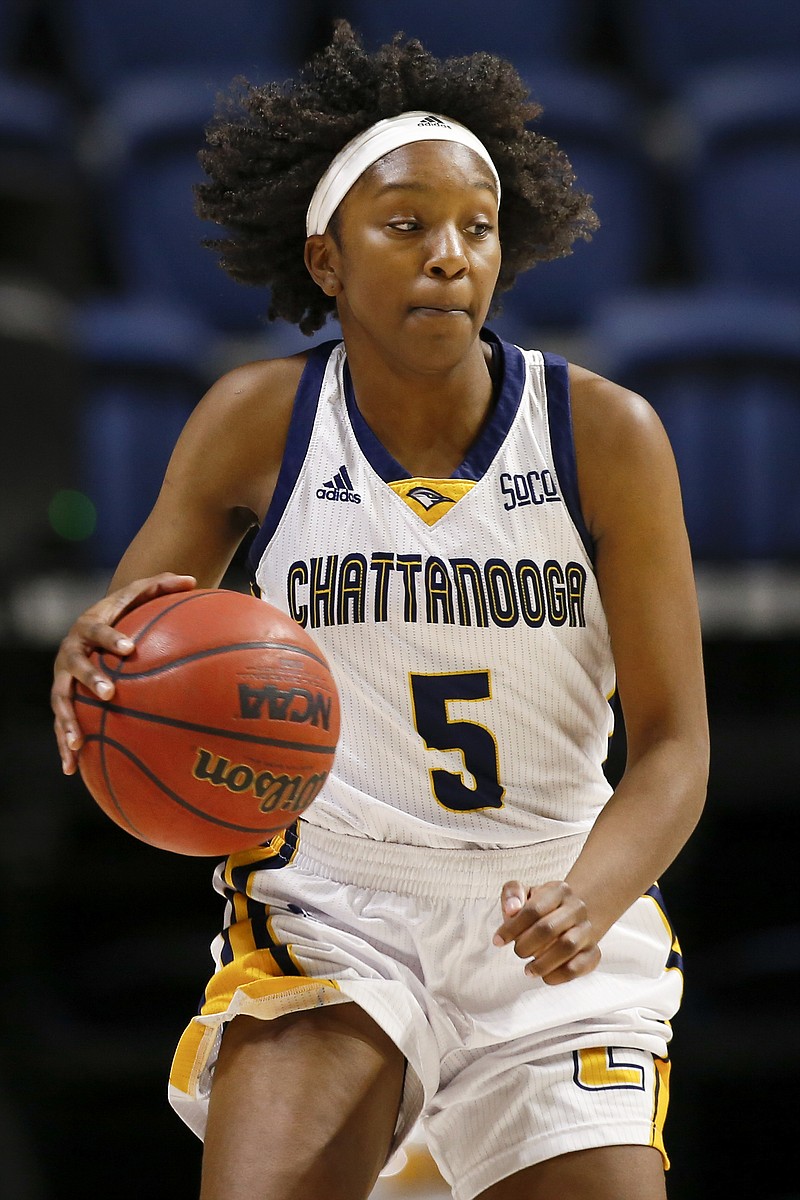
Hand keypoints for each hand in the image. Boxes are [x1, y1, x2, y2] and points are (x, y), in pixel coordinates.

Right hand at [51, 573, 195, 774]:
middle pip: (76, 665)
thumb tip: (193, 579)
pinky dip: (65, 746)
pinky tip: (70, 769)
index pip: (99, 629)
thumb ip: (161, 586)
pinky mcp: (62, 700)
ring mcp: (63, 678)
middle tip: (107, 694)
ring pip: (61, 701)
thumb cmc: (121, 614)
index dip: (111, 638)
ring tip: (77, 743)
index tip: (128, 649)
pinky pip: (62, 724)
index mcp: (89, 626)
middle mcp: (71, 652)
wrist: (88, 629)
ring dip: (67, 722)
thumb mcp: (136, 597)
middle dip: (89, 679)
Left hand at [492, 879, 601, 985]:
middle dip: (526, 944)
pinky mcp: (594, 952)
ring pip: (567, 947)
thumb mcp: (524, 893)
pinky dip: (560, 975)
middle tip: (518, 952)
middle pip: (549, 928)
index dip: (512, 927)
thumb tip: (512, 909)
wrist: (570, 916)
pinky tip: (546, 976)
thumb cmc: (540, 907)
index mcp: (559, 890)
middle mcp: (577, 908)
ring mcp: (587, 930)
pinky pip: (580, 966)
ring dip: (543, 963)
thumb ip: (512, 893)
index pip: (534, 909)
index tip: (498, 941)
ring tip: (528, 970)